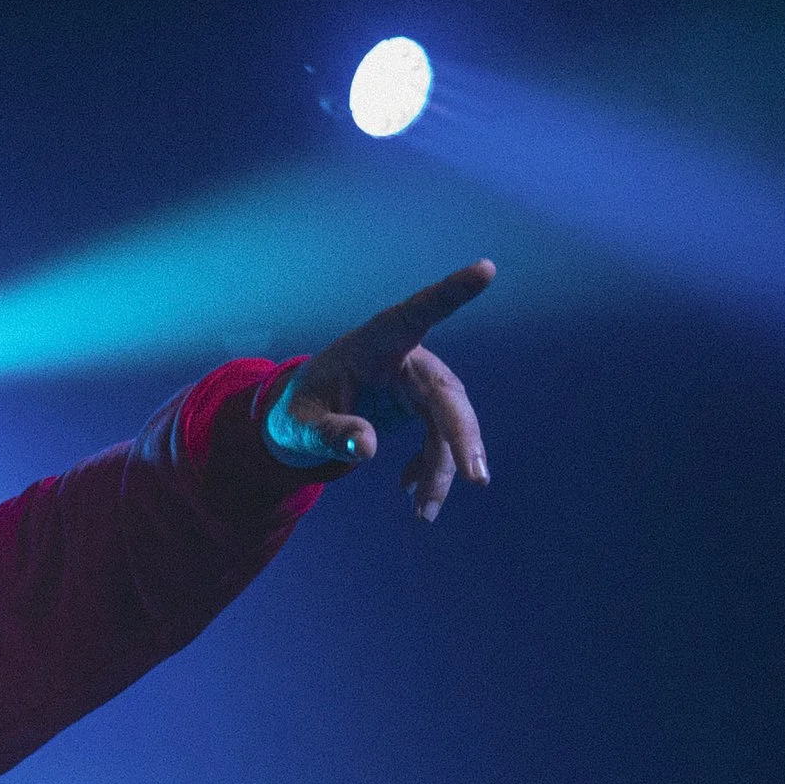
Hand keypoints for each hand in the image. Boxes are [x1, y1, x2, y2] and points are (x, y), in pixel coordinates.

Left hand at [267, 260, 492, 520]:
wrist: (303, 422)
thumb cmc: (298, 409)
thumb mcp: (300, 425)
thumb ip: (330, 432)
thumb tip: (368, 447)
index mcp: (374, 343)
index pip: (416, 313)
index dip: (451, 293)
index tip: (486, 268)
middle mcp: (406, 358)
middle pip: (447, 393)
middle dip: (462, 437)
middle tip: (475, 479)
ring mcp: (419, 384)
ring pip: (449, 426)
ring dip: (443, 470)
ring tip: (423, 515)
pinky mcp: (424, 407)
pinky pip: (441, 440)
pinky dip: (431, 471)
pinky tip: (412, 496)